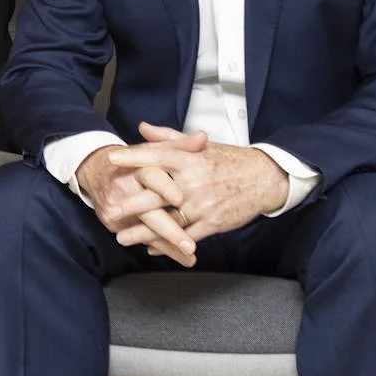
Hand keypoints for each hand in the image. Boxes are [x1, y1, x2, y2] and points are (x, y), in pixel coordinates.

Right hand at [75, 139, 201, 264]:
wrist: (96, 169)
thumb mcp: (154, 150)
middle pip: (147, 210)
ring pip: (146, 229)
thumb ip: (180, 145)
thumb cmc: (133, 161)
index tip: (180, 199)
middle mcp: (125, 187)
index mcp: (137, 166)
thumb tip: (203, 138)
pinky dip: (163, 249)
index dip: (165, 188)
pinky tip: (181, 257)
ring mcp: (118, 209)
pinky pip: (141, 239)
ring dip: (168, 244)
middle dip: (169, 229)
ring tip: (189, 254)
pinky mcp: (115, 224)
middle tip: (189, 243)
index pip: (150, 177)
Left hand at [106, 126, 288, 243]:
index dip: (134, 157)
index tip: (112, 158)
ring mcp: (203, 204)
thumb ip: (169, 138)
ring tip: (122, 237)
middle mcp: (194, 182)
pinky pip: (186, 236)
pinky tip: (151, 247)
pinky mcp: (213, 223)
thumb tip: (142, 128)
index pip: (157, 155)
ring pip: (169, 220)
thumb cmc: (229, 161)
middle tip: (111, 209)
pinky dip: (168, 243)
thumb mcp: (201, 146)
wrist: (264, 179)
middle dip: (132, 204)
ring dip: (144, 232)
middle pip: (158, 193)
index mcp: (190, 159)